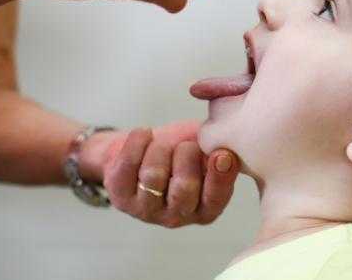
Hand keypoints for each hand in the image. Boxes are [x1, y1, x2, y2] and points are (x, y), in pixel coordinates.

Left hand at [82, 120, 239, 227]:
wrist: (144, 150)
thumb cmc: (185, 152)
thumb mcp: (209, 152)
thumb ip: (223, 152)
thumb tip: (231, 145)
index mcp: (206, 209)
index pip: (215, 199)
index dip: (219, 177)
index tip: (221, 153)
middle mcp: (177, 216)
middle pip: (184, 187)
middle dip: (188, 155)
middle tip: (186, 145)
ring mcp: (146, 210)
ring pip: (153, 175)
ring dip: (161, 148)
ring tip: (163, 142)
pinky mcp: (120, 197)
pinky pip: (127, 165)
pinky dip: (138, 141)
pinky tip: (144, 134)